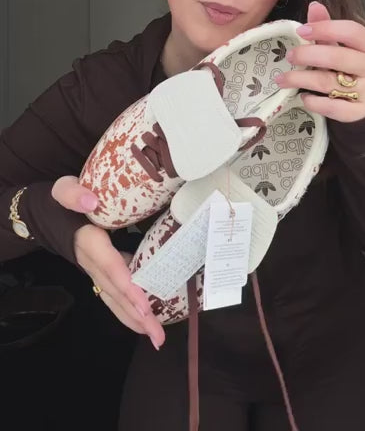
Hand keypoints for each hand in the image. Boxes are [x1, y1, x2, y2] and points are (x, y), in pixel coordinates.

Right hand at [52, 176, 164, 348]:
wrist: (43, 213)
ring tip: (155, 336)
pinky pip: (112, 293)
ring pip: (113, 298)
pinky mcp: (98, 271)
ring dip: (133, 318)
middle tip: (158, 337)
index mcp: (88, 241)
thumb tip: (91, 201)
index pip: (110, 266)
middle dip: (136, 314)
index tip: (145, 306)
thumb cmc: (59, 200)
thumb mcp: (63, 189)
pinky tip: (144, 317)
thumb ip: (73, 194)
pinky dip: (127, 308)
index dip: (127, 287)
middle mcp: (90, 262)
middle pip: (114, 292)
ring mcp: (93, 270)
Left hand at [277, 1, 364, 121]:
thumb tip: (314, 6)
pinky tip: (303, 97)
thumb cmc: (350, 69)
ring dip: (301, 79)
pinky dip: (315, 102)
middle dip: (308, 55)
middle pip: (339, 58)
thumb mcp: (341, 46)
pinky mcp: (362, 112)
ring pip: (331, 83)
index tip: (301, 31)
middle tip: (289, 56)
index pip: (352, 32)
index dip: (326, 29)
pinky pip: (335, 108)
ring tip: (283, 78)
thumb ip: (327, 27)